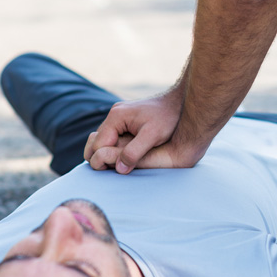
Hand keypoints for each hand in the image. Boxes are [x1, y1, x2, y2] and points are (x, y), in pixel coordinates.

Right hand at [84, 92, 207, 173]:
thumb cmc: (168, 118)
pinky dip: (116, 148)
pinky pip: (113, 137)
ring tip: (121, 165)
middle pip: (96, 142)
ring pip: (103, 140)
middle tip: (113, 171)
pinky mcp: (125, 121)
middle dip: (101, 157)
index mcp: (116, 117)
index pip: (98, 144)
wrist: (180, 104)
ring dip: (109, 153)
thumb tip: (119, 169)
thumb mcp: (153, 136)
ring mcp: (118, 117)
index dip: (102, 160)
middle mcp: (114, 115)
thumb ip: (135, 152)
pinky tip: (127, 157)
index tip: (112, 172)